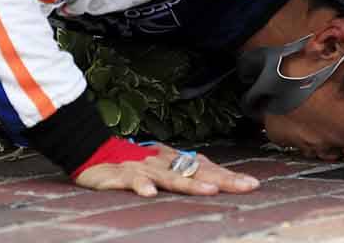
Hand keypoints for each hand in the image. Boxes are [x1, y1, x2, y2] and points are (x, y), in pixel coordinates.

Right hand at [73, 143, 259, 197]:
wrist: (90, 150)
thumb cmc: (129, 161)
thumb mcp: (159, 166)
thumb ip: (183, 171)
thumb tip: (214, 179)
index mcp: (172, 159)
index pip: (205, 167)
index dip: (228, 176)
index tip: (252, 184)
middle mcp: (162, 161)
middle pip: (196, 171)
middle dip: (221, 179)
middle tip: (245, 186)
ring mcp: (142, 167)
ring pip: (169, 175)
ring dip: (189, 183)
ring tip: (209, 191)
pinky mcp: (120, 175)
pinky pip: (132, 181)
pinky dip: (141, 186)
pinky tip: (150, 193)